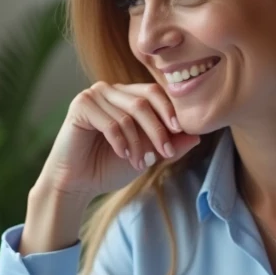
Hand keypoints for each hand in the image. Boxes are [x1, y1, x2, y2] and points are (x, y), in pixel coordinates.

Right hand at [39, 82, 201, 200]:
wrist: (77, 183)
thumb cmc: (109, 168)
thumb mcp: (147, 156)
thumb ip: (170, 145)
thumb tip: (198, 135)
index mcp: (126, 96)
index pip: (154, 94)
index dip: (169, 112)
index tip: (181, 133)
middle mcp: (110, 90)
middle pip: (144, 101)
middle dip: (159, 129)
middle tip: (166, 153)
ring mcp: (94, 95)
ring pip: (129, 114)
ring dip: (139, 142)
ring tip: (141, 163)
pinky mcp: (80, 105)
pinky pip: (110, 122)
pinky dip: (121, 141)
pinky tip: (123, 155)